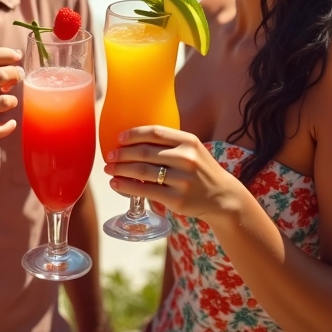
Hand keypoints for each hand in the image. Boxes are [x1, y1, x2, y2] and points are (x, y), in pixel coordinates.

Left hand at [104, 125, 240, 222]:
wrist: (223, 197)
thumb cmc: (200, 170)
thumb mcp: (192, 149)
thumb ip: (170, 143)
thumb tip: (133, 140)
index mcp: (189, 141)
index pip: (155, 132)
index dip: (134, 134)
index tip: (119, 138)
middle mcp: (186, 158)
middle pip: (145, 152)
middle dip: (122, 154)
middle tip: (109, 156)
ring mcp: (182, 179)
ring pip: (142, 171)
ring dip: (121, 169)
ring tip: (109, 169)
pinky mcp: (177, 199)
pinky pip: (145, 191)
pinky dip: (126, 186)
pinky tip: (116, 184)